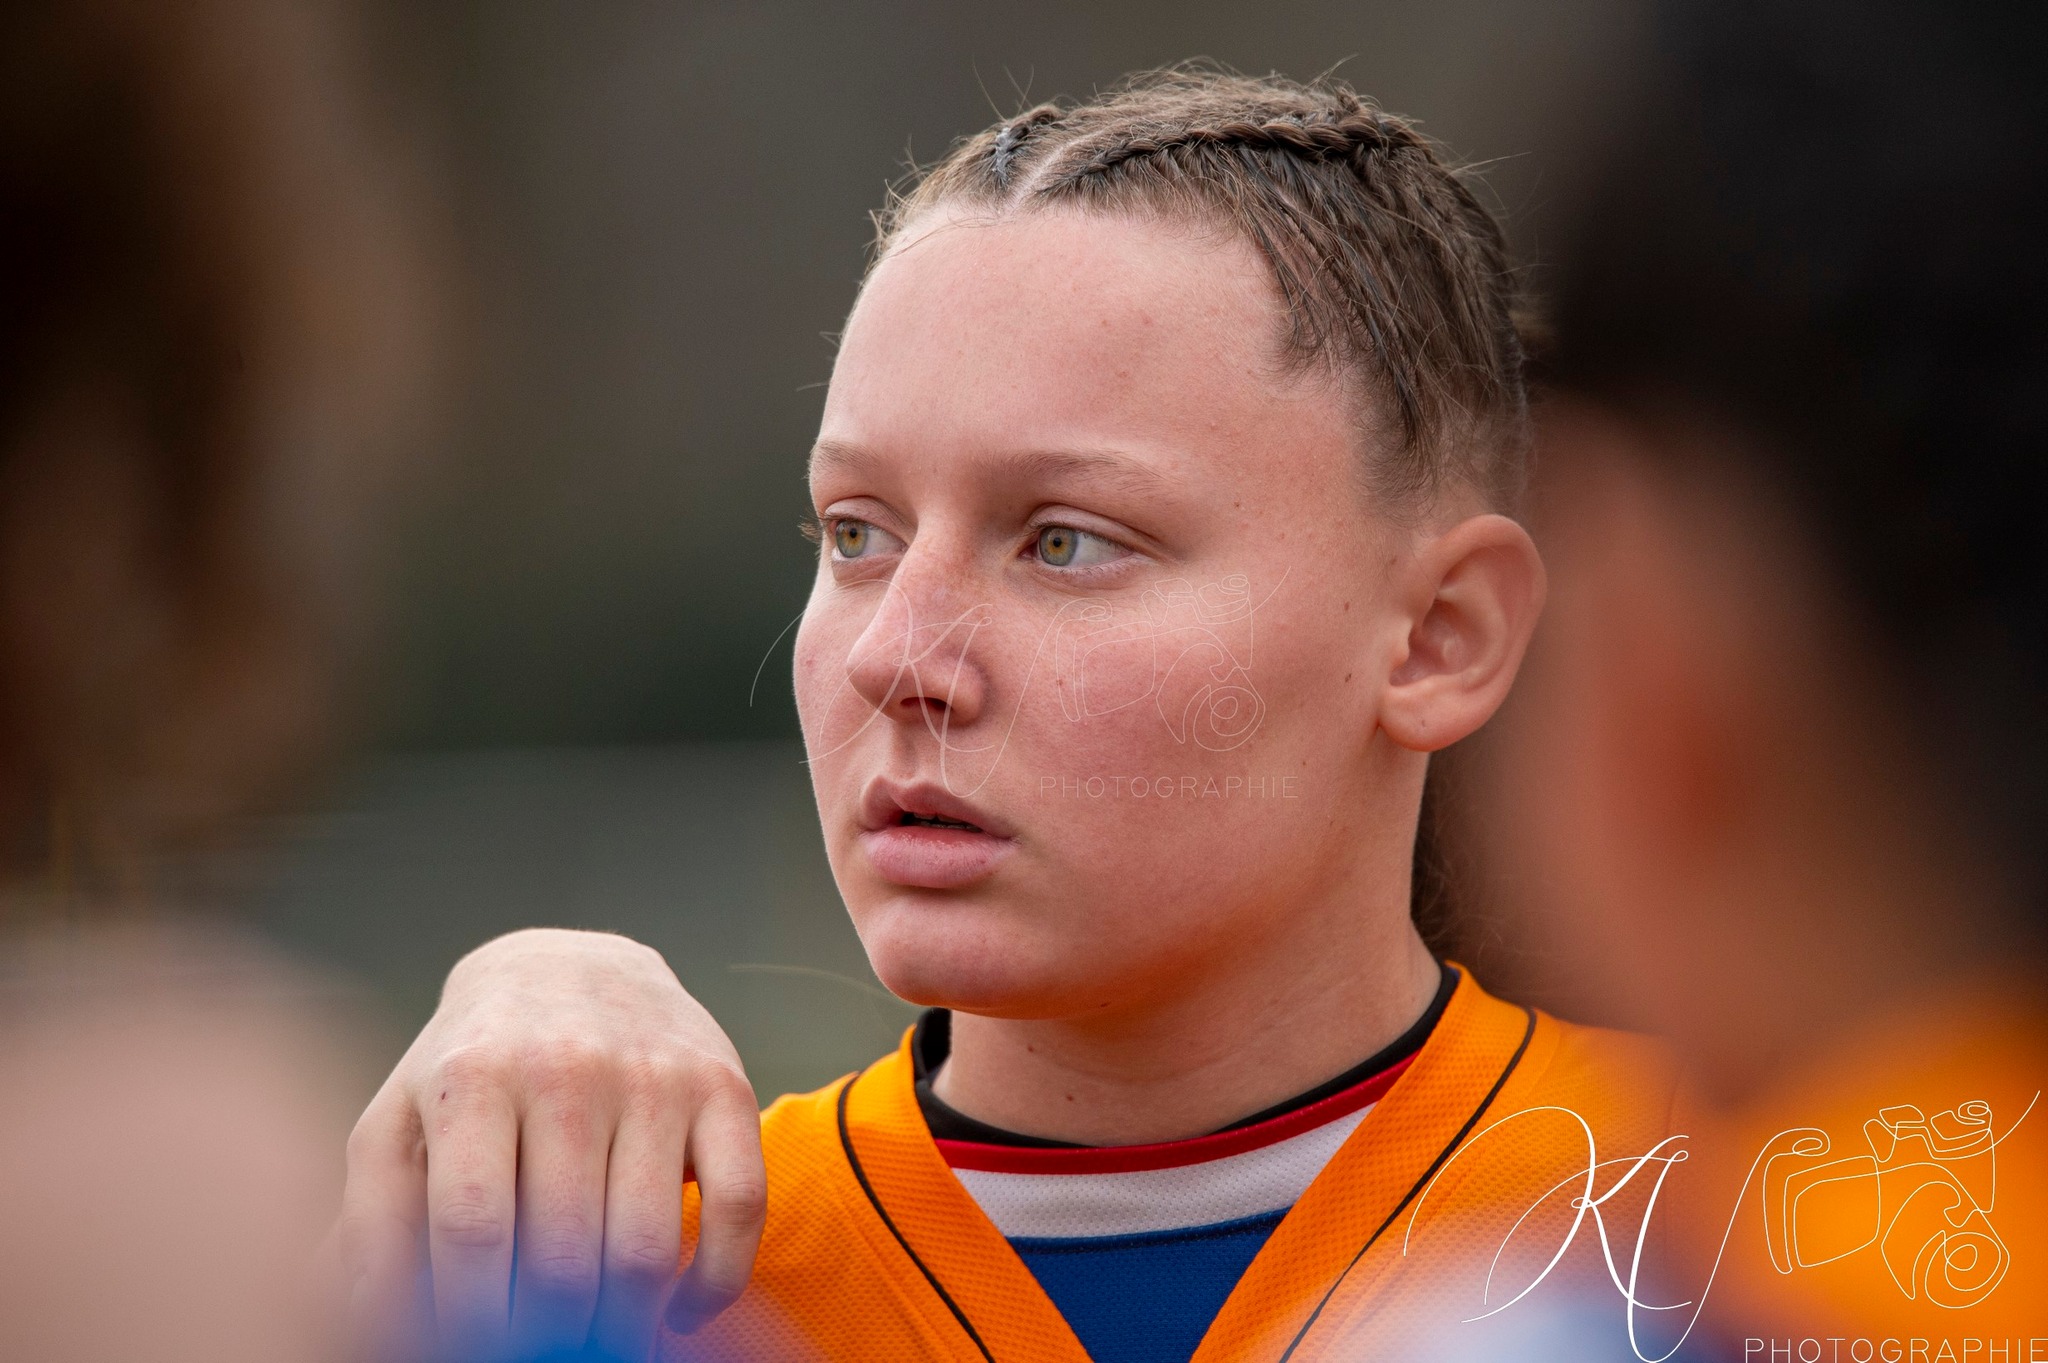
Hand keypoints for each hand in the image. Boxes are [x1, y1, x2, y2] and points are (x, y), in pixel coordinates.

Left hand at [339, 928, 766, 1361]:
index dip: (473, 1314)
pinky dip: (712, 1285)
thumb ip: (374, 1220)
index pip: (473, 1229)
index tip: (476, 1349)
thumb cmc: (469, 1069)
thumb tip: (380, 1327)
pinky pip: (741, 1209)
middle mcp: (568, 1067)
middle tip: (542, 1351)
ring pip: (648, 1247)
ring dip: (625, 1324)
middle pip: (565, 1253)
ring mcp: (654, 1076)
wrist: (570, 968)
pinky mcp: (724, 1086)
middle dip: (550, 1333)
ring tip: (600, 1341)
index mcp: (473, 1078)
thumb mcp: (400, 1121)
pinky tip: (676, 1309)